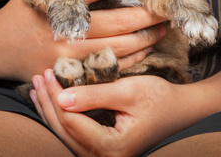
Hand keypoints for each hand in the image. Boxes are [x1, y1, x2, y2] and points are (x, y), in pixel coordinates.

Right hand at [0, 0, 166, 81]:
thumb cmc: (19, 13)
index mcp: (58, 3)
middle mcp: (65, 30)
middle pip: (118, 23)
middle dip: (147, 15)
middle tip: (166, 9)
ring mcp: (68, 57)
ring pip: (119, 49)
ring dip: (145, 39)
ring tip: (161, 29)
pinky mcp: (69, 75)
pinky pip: (108, 69)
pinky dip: (131, 60)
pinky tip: (144, 50)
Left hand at [31, 70, 203, 156]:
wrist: (182, 111)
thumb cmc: (160, 99)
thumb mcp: (128, 91)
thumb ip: (94, 96)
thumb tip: (61, 98)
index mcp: (112, 147)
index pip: (71, 121)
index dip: (55, 96)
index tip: (48, 72)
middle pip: (64, 131)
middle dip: (48, 103)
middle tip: (38, 77)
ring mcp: (104, 156)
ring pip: (66, 135)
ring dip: (50, 110)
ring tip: (38, 88)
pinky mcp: (104, 148)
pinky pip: (75, 134)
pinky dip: (62, 116)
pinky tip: (53, 101)